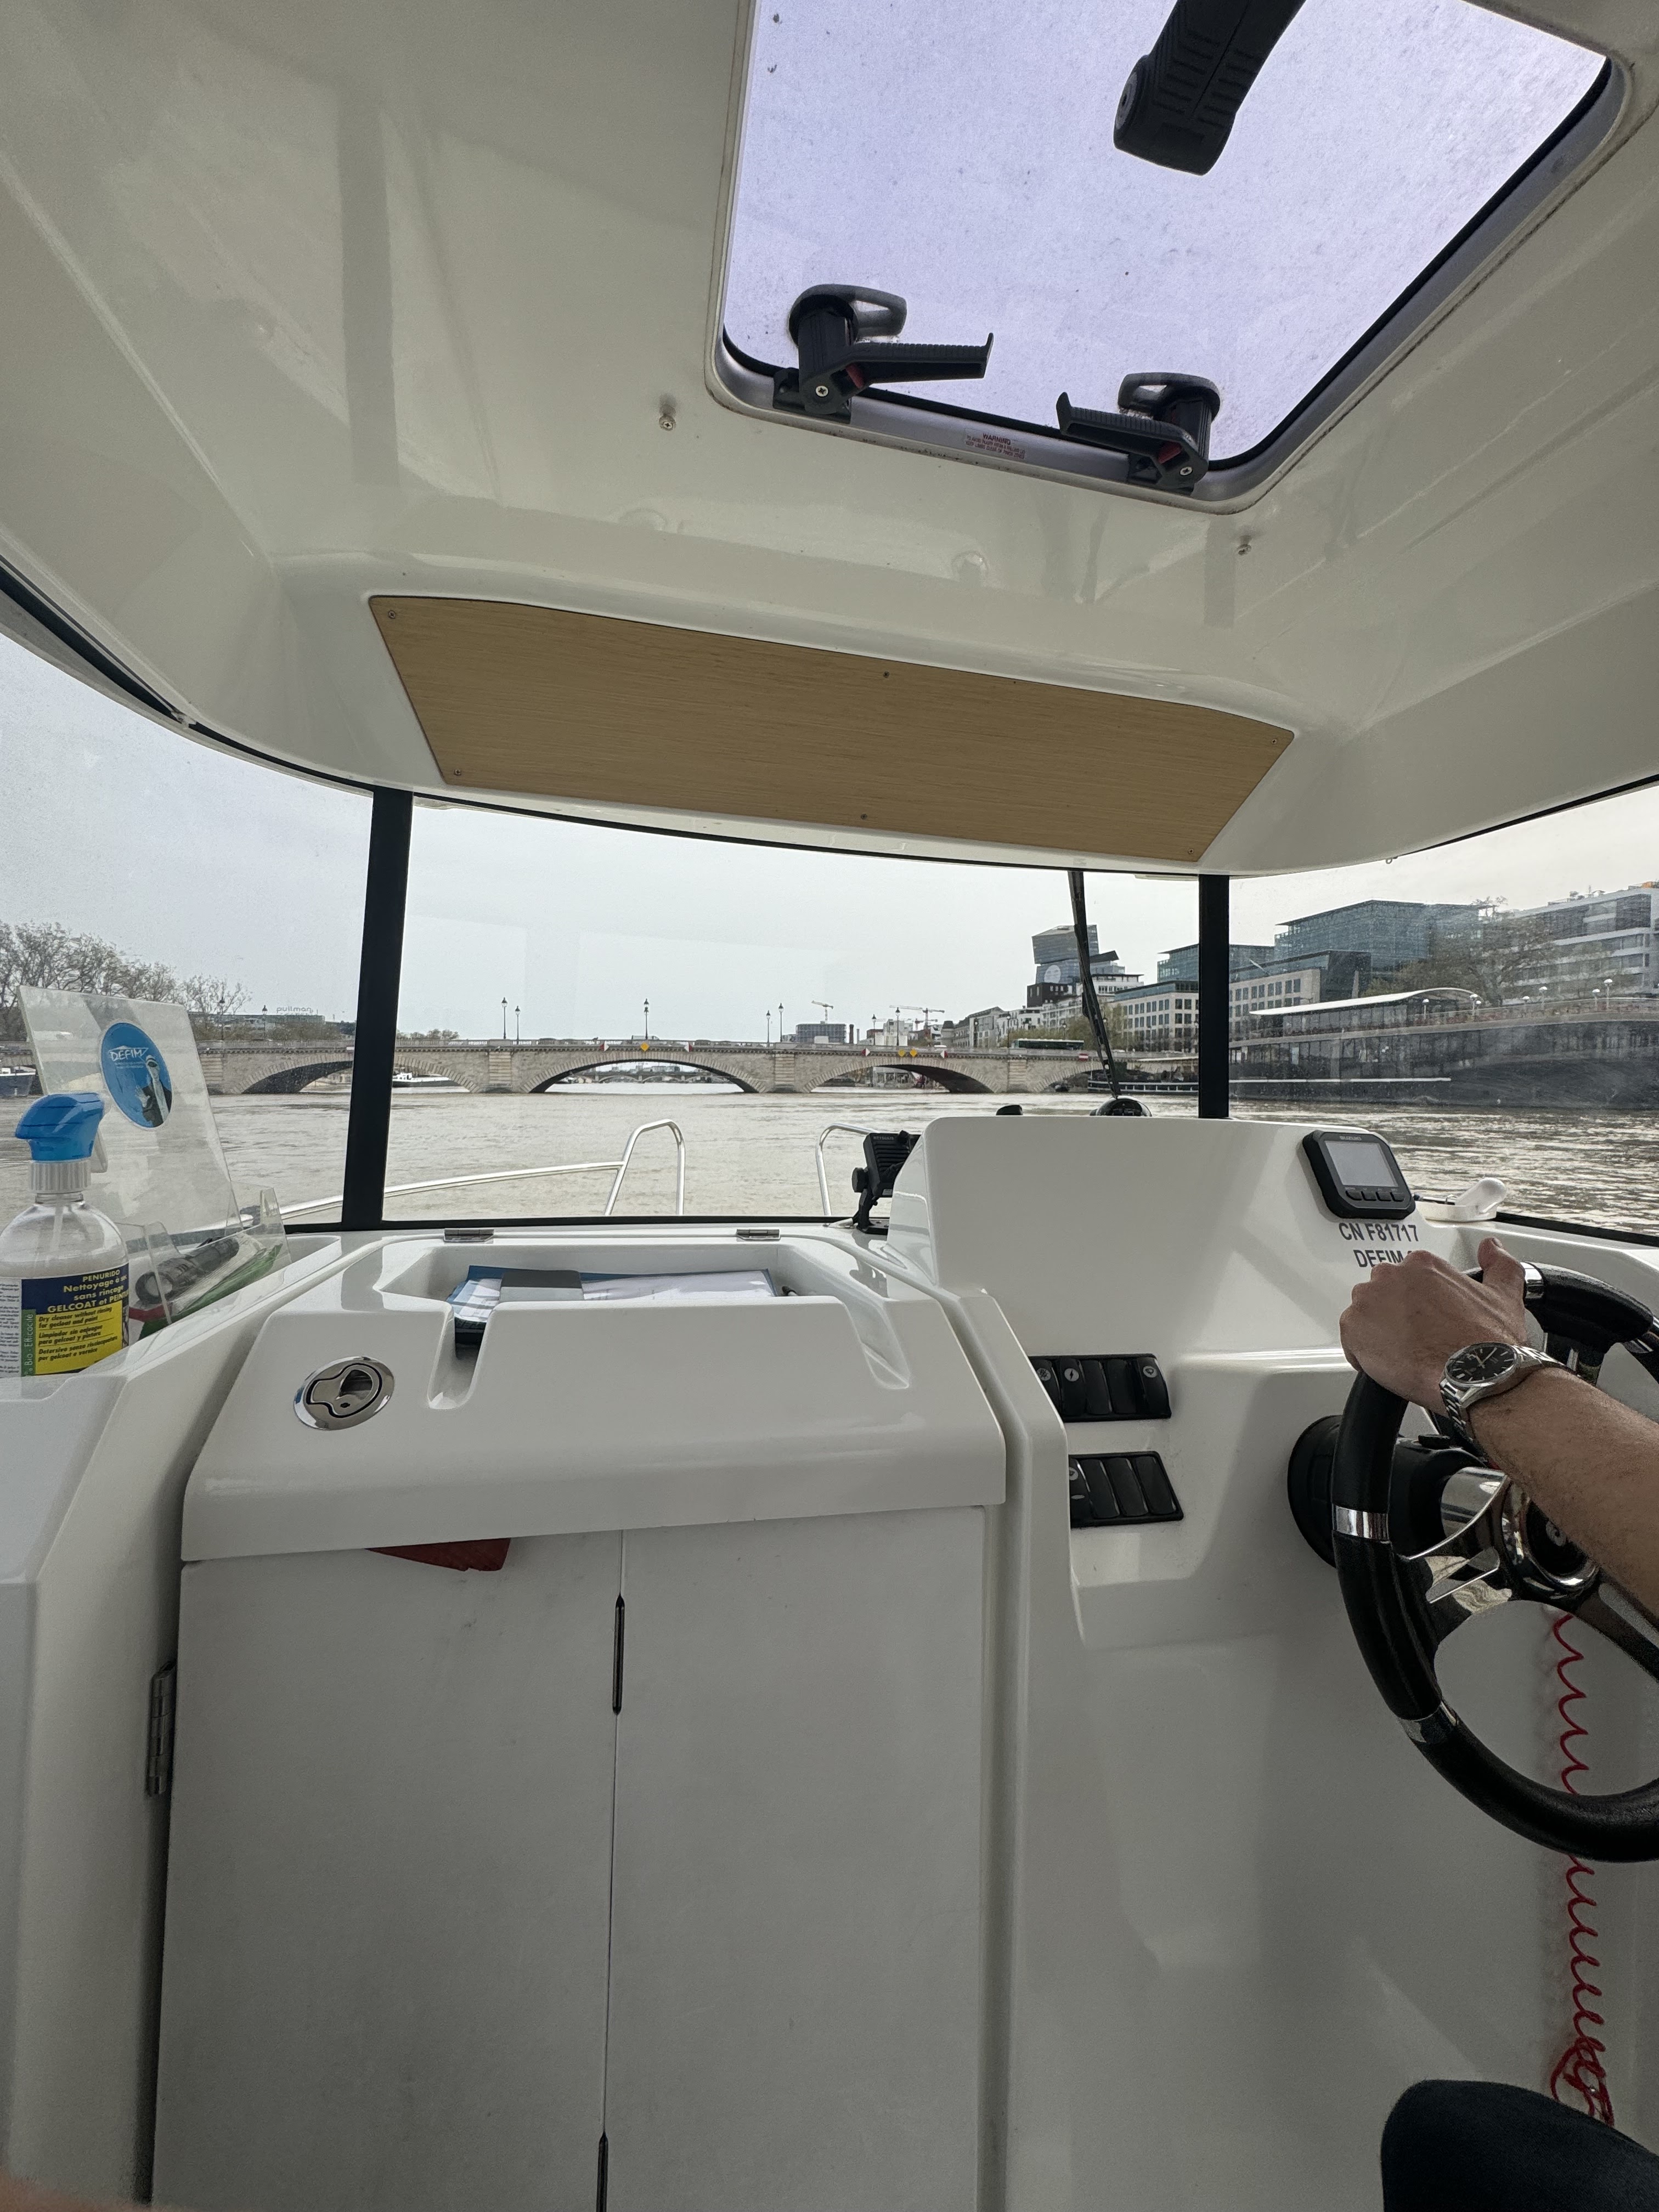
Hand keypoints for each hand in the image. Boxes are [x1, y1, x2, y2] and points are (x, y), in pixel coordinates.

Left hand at [1339, 1236, 1530, 1407]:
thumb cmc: (1486, 1344)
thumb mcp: (1504, 1296)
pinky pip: (1351, 1340)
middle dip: (1395, 1315)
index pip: (1405, 1279)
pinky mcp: (1353, 1329)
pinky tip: (1392, 1364)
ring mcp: (1368, 1301)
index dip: (1416, 1305)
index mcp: (1421, 1264)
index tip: (1427, 1320)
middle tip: (1417, 1338)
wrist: (1474, 1377)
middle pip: (1382, 1295)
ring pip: (1365, 1316)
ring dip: (1379, 1333)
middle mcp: (1391, 1276)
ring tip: (1407, 1353)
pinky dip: (1365, 1355)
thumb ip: (1499, 1264)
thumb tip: (1492, 1248)